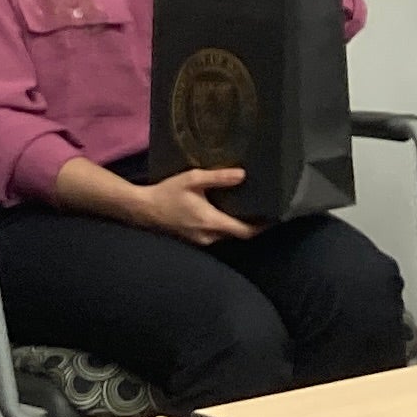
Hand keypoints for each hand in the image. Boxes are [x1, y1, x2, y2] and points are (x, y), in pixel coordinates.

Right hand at [116, 166, 253, 243]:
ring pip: (226, 236)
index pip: (245, 232)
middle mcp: (209, 237)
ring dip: (237, 225)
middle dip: (251, 224)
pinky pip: (215, 236)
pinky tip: (226, 213)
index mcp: (212, 223)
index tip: (274, 216)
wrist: (142, 209)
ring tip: (247, 208)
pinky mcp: (194, 240)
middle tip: (263, 208)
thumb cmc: (167, 193)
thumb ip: (219, 178)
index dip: (262, 227)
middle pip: (238, 235)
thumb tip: (243, 175)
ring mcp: (201, 241)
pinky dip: (224, 227)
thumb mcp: (193, 179)